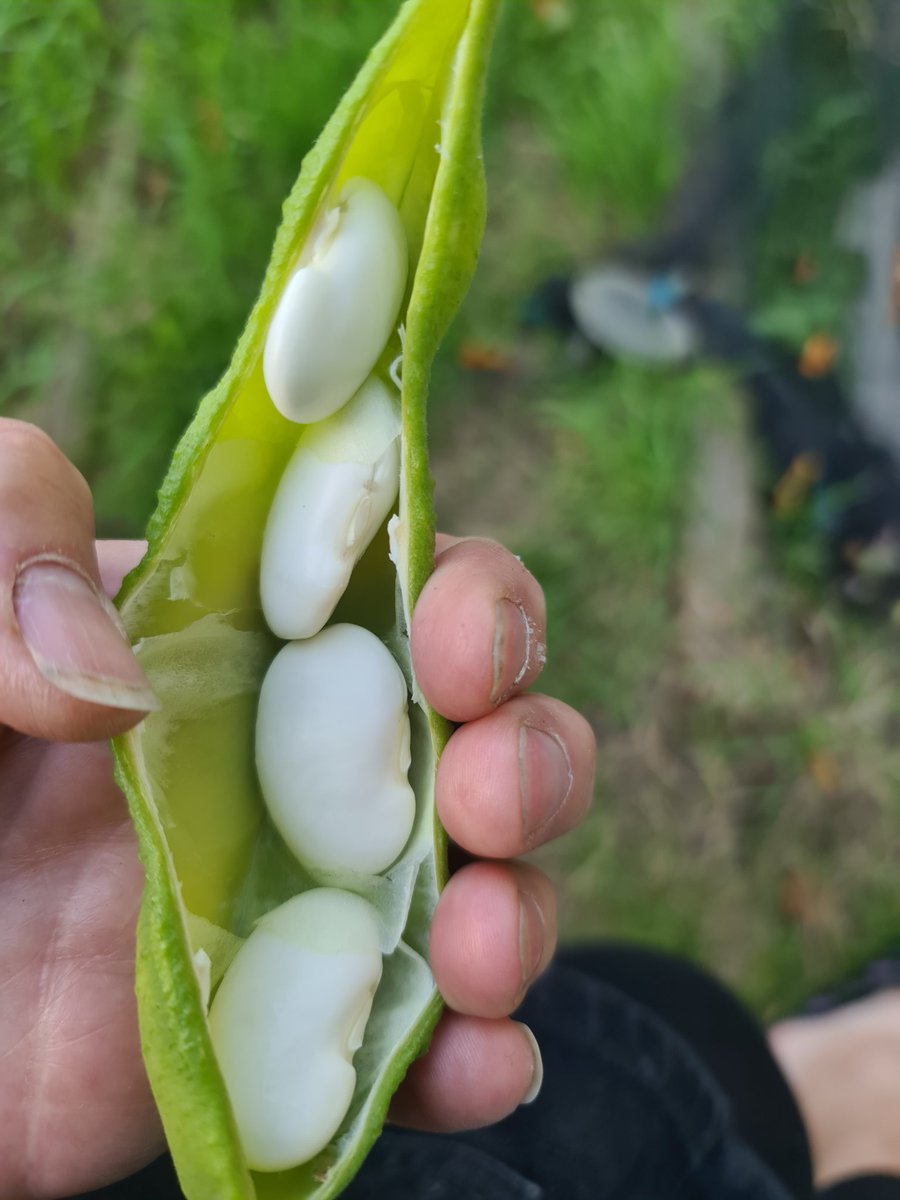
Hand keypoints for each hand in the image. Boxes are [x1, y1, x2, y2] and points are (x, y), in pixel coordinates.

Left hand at [0, 419, 595, 1197]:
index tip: (454, 644)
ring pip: (476, 883)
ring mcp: (290, 898)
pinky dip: (468, 1056)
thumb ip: (5, 542)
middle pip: (478, 732)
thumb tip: (116, 684)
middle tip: (486, 788)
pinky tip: (474, 1059)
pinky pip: (405, 1050)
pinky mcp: (271, 1037)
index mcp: (227, 631)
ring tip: (476, 942)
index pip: (399, 582)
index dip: (468, 596)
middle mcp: (285, 756)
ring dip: (519, 906)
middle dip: (526, 749)